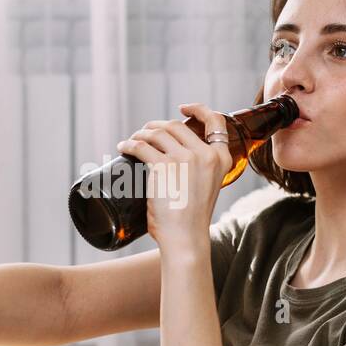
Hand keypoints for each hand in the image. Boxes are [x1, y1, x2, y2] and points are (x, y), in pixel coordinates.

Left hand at [114, 103, 232, 250]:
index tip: (184, 107)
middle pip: (176, 126)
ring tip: (133, 140)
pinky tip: (124, 147)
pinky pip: (141, 147)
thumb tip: (175, 160)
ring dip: (141, 133)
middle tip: (146, 133)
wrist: (185, 237)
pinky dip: (129, 144)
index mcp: (221, 159)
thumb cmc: (191, 219)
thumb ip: (200, 171)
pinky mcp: (163, 166)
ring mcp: (184, 159)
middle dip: (158, 125)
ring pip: (157, 133)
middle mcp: (205, 154)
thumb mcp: (207, 187)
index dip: (198, 109)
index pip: (215, 122)